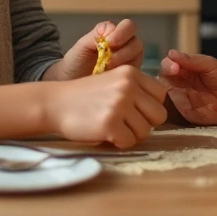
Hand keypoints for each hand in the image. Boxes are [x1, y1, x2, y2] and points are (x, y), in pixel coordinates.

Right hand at [45, 66, 168, 148]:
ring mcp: (119, 104)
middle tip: (126, 123)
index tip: (135, 110)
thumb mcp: (113, 81)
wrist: (55, 103)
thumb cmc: (85, 96)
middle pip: (159, 115)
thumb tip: (159, 109)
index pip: (161, 95)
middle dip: (145, 123)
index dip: (150, 106)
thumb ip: (136, 89)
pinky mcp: (110, 124)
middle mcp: (128, 86)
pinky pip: (129, 142)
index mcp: (131, 73)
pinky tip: (106, 134)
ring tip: (114, 127)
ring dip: (131, 134)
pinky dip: (119, 143)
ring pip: (145, 131)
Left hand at [52, 19, 144, 80]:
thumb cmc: (76, 63)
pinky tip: (112, 79)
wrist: (69, 83)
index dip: (121, 33)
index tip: (109, 42)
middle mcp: (127, 46)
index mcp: (115, 33)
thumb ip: (97, 34)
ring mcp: (131, 62)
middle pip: (136, 42)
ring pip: (138, 57)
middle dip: (123, 50)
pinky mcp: (132, 78)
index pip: (128, 26)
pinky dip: (125, 74)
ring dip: (124, 63)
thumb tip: (111, 29)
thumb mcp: (83, 46)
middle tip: (109, 60)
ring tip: (107, 70)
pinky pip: (137, 73)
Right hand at [158, 50, 216, 124]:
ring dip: (163, 88)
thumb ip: (193, 60)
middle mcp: (180, 82)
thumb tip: (172, 53)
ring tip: (171, 84)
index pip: (170, 63)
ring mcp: (181, 97)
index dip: (169, 63)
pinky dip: (166, 103)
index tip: (174, 65)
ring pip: (163, 91)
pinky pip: (170, 108)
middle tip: (173, 71)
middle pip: (163, 77)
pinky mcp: (184, 111)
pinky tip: (171, 99)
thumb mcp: (212, 65)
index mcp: (186, 68)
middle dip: (166, 73)